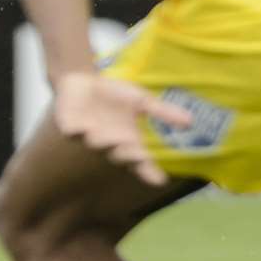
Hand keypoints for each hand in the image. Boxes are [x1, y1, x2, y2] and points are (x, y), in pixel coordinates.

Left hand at [51, 71, 193, 186]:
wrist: (82, 81)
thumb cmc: (114, 96)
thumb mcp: (141, 101)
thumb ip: (163, 112)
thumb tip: (191, 121)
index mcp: (128, 141)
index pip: (141, 161)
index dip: (149, 171)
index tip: (159, 179)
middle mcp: (109, 144)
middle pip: (120, 155)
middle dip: (129, 155)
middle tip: (140, 153)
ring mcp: (88, 137)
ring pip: (97, 145)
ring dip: (106, 141)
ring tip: (116, 138)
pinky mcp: (69, 128)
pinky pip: (74, 132)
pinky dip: (78, 131)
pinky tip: (82, 129)